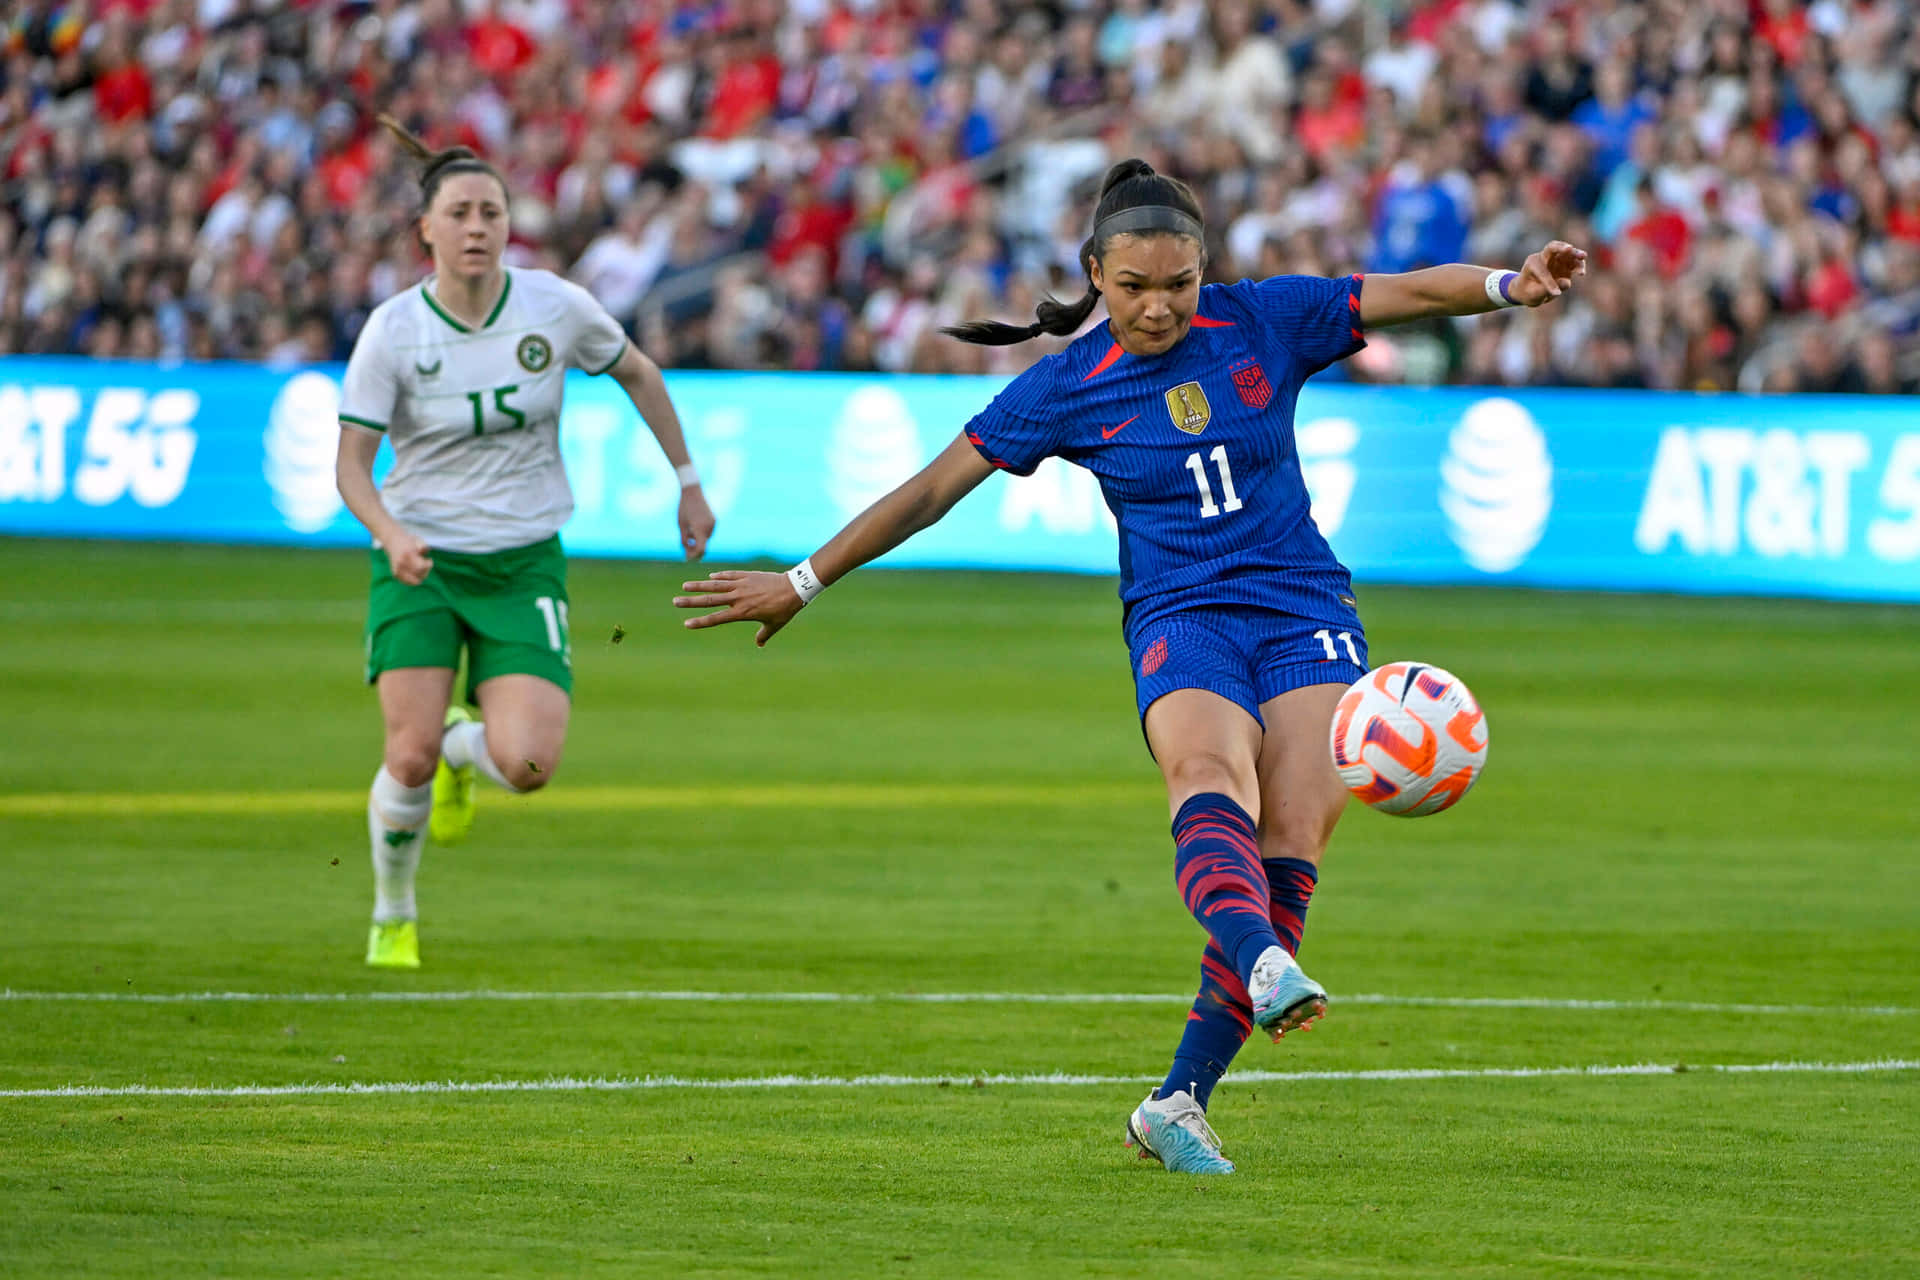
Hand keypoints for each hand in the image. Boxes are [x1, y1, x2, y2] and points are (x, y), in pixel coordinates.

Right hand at [383, 528, 432, 584]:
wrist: (392, 541)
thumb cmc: (409, 541)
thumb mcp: (418, 540)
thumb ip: (423, 545)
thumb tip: (421, 551)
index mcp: (407, 554)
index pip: (421, 567)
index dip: (428, 565)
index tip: (429, 560)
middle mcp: (401, 563)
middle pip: (419, 574)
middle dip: (426, 571)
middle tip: (425, 564)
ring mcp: (397, 569)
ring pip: (414, 581)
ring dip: (421, 576)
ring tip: (421, 569)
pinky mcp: (395, 574)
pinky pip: (408, 583)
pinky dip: (414, 580)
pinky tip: (416, 573)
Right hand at [674, 570, 804, 646]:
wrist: (794, 588)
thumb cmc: (784, 609)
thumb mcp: (774, 625)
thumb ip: (764, 635)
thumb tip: (759, 644)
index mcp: (742, 612)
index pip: (716, 618)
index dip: (700, 621)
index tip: (686, 623)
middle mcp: (738, 598)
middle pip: (710, 600)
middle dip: (691, 602)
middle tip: (675, 601)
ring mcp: (741, 585)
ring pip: (716, 584)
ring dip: (699, 585)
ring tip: (685, 586)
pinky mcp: (747, 575)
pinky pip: (730, 575)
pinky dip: (719, 575)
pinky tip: (710, 576)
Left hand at [678, 486, 714, 560]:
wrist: (692, 492)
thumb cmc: (683, 509)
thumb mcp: (681, 526)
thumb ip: (684, 540)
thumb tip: (687, 552)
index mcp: (699, 528)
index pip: (700, 549)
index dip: (694, 556)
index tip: (687, 558)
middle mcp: (709, 527)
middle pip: (703, 545)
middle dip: (694, 549)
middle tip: (685, 551)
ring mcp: (713, 524)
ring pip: (706, 539)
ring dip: (697, 540)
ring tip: (687, 532)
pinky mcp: (714, 521)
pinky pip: (708, 532)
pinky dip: (701, 534)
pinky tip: (693, 527)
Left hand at [1510, 240, 1587, 306]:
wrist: (1527, 291)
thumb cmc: (1527, 293)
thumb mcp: (1533, 295)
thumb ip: (1547, 290)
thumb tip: (1567, 282)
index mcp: (1532, 263)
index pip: (1542, 270)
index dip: (1549, 282)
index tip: (1555, 294)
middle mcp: (1543, 258)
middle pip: (1553, 247)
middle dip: (1561, 247)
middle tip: (1569, 248)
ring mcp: (1555, 260)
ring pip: (1566, 253)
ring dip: (1575, 254)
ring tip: (1583, 257)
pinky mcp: (1565, 264)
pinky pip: (1574, 262)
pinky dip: (1579, 264)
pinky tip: (1581, 272)